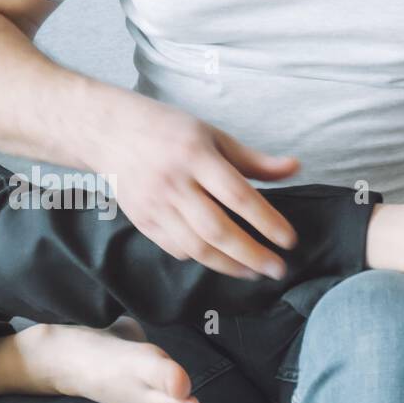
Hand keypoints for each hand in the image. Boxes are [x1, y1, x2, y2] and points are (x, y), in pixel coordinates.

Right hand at [94, 98, 299, 278]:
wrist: (110, 133)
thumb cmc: (168, 130)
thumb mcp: (212, 135)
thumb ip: (252, 159)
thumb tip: (294, 168)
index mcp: (194, 155)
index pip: (237, 195)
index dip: (266, 221)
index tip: (289, 240)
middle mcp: (173, 182)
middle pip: (217, 229)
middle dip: (251, 254)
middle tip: (278, 269)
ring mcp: (154, 204)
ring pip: (196, 246)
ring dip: (229, 265)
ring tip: (254, 272)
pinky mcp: (142, 220)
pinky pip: (175, 248)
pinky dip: (200, 258)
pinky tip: (220, 260)